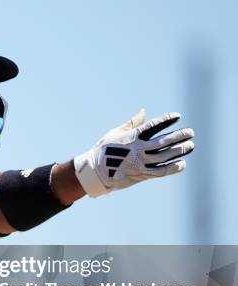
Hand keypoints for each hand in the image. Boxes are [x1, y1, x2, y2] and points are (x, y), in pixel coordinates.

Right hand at [74, 109, 194, 196]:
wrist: (95, 172)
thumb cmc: (103, 150)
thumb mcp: (115, 133)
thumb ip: (132, 123)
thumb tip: (144, 111)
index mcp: (132, 137)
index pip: (153, 126)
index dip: (166, 120)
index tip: (177, 116)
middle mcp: (138, 149)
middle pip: (163, 141)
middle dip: (179, 136)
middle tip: (190, 132)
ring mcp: (140, 162)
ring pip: (165, 156)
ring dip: (179, 150)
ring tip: (190, 145)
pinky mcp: (141, 174)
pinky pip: (160, 171)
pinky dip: (173, 168)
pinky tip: (182, 164)